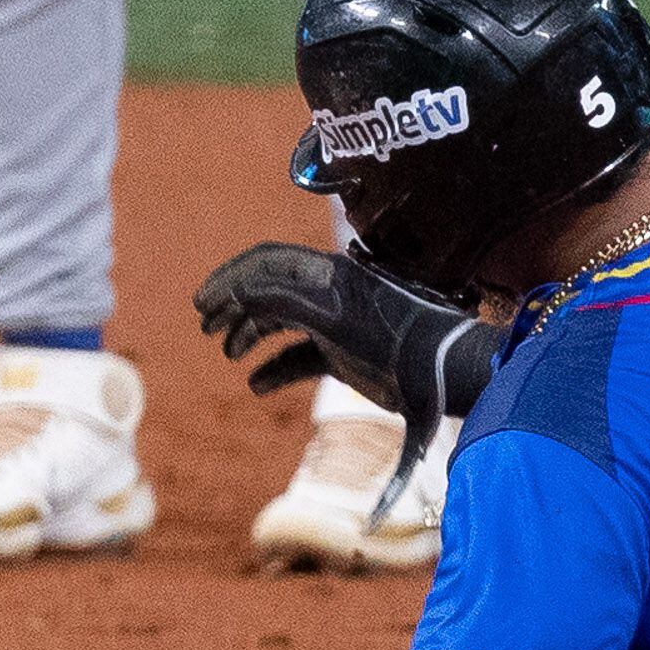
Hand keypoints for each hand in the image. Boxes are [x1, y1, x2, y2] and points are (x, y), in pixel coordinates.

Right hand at [191, 242, 499, 504]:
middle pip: (267, 289)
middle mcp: (328, 293)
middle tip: (205, 327)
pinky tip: (257, 385)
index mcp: (327, 276)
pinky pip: (300, 356)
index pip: (266, 263)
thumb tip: (237, 289)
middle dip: (233, 306)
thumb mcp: (334, 321)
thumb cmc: (395, 344)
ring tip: (229, 354)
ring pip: (280, 322)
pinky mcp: (344, 354)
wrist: (447, 377)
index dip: (230, 278)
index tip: (201, 303)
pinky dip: (275, 368)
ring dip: (250, 334)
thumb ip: (284, 301)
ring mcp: (336, 324)